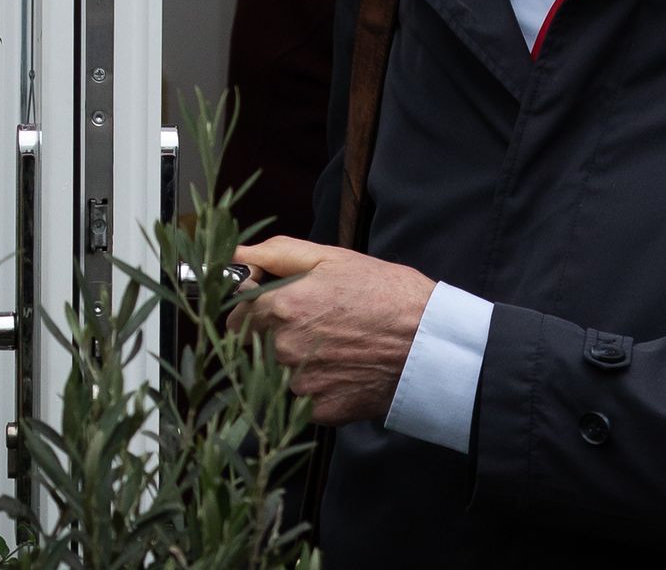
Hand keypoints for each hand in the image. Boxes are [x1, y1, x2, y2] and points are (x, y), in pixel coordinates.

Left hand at [227, 236, 435, 425]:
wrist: (430, 343)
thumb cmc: (387, 293)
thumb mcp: (333, 258)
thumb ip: (277, 253)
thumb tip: (234, 253)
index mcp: (281, 307)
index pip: (237, 314)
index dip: (254, 309)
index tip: (275, 307)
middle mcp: (282, 348)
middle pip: (254, 345)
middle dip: (273, 336)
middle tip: (316, 327)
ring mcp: (299, 384)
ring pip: (277, 375)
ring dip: (295, 364)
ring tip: (336, 349)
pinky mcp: (319, 411)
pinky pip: (302, 400)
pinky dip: (318, 388)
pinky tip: (345, 371)